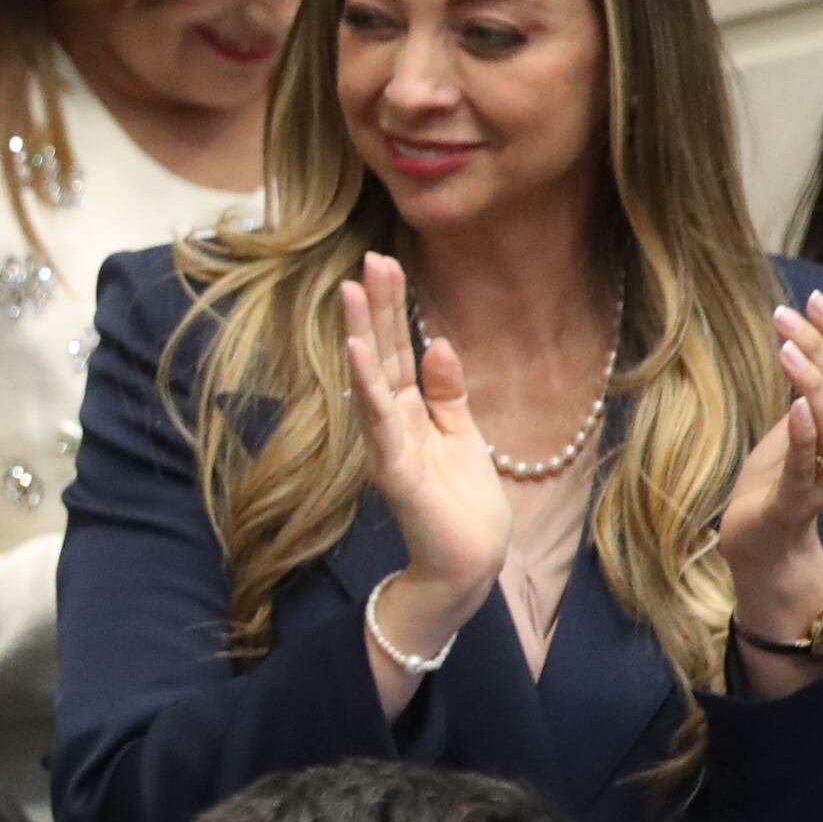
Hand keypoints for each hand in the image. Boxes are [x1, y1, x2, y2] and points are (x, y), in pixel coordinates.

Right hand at [342, 254, 507, 620]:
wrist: (469, 563)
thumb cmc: (464, 505)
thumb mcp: (463, 435)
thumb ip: (447, 392)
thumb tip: (439, 343)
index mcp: (410, 412)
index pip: (398, 350)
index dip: (393, 307)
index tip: (385, 262)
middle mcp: (392, 423)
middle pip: (382, 354)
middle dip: (376, 307)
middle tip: (369, 258)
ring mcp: (389, 444)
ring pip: (372, 379)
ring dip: (362, 334)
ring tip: (353, 291)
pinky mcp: (395, 469)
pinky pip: (379, 420)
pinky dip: (367, 384)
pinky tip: (360, 350)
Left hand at [720, 290, 822, 629]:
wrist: (764, 552)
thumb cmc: (776, 486)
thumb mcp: (791, 425)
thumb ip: (812, 383)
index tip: (814, 297)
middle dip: (821, 347)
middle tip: (787, 313)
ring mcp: (821, 476)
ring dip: (813, 382)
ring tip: (788, 347)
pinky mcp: (796, 503)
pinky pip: (809, 466)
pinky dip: (806, 434)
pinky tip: (796, 406)